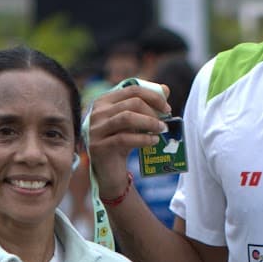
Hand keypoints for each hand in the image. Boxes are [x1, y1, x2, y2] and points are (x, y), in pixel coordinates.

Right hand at [86, 82, 169, 196]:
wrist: (109, 171)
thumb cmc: (122, 144)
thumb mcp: (134, 123)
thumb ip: (146, 105)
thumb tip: (165, 89)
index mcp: (104, 101)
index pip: (132, 89)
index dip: (153, 96)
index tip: (167, 108)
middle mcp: (97, 112)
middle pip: (132, 102)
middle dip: (153, 111)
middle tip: (165, 123)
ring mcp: (95, 129)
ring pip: (127, 117)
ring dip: (149, 123)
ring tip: (161, 130)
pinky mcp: (98, 146)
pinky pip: (124, 138)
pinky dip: (143, 139)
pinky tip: (154, 142)